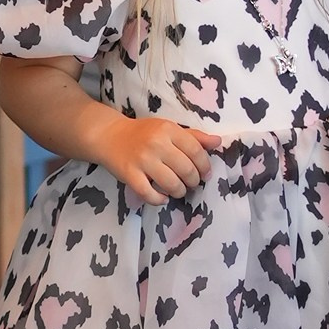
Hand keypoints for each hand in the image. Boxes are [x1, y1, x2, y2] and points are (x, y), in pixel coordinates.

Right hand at [96, 112, 220, 204]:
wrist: (110, 136)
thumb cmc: (143, 133)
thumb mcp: (168, 129)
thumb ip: (194, 136)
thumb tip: (218, 142)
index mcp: (168, 129)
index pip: (196, 151)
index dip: (205, 166)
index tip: (205, 174)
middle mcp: (156, 144)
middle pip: (186, 170)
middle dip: (193, 181)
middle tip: (191, 184)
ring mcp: (142, 160)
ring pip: (171, 184)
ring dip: (179, 192)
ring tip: (178, 190)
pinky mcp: (129, 174)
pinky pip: (149, 194)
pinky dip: (159, 200)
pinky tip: (162, 198)